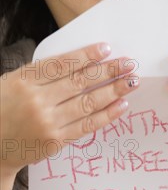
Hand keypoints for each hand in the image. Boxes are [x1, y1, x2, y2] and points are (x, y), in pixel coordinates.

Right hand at [0, 42, 138, 173]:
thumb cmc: (2, 108)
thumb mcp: (12, 82)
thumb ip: (42, 73)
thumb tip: (80, 61)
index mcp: (24, 81)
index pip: (62, 64)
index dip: (86, 55)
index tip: (107, 49)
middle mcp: (37, 101)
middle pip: (80, 81)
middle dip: (108, 71)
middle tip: (129, 63)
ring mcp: (48, 123)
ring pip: (88, 103)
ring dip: (114, 90)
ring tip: (132, 81)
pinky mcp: (57, 141)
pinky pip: (87, 125)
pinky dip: (107, 114)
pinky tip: (122, 104)